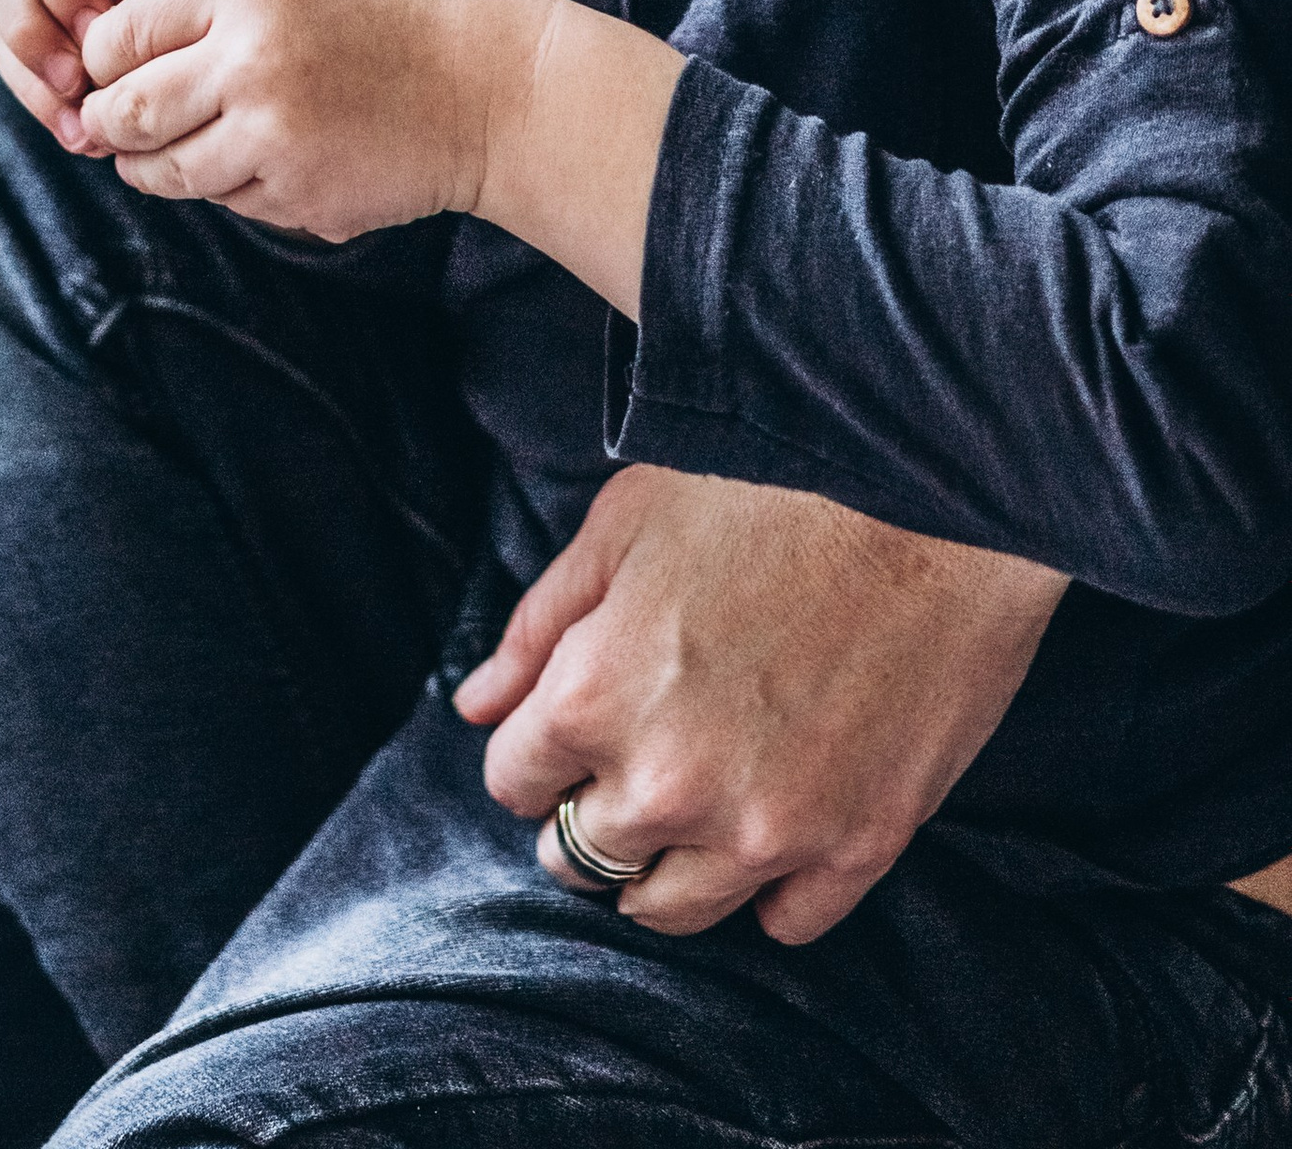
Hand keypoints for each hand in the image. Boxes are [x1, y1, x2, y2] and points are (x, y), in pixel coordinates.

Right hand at [0, 0, 242, 143]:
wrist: (233, 18)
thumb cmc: (238, 5)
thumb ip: (173, 11)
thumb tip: (102, 78)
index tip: (99, 48)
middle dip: (35, 30)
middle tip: (75, 89)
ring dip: (30, 70)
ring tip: (79, 127)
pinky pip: (3, 39)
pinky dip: (34, 90)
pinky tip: (74, 132)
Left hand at [74, 0, 502, 239]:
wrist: (485, 82)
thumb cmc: (375, 18)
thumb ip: (193, 14)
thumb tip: (94, 76)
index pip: (116, 36)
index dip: (104, 61)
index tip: (116, 70)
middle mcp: (249, 58)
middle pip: (123, 112)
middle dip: (111, 125)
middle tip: (119, 125)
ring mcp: (273, 135)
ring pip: (164, 170)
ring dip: (160, 165)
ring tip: (194, 142)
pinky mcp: (298, 196)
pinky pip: (225, 200)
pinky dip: (229, 187)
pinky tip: (270, 159)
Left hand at [457, 462, 1065, 940]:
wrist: (932, 496)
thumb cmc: (768, 487)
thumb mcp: (623, 523)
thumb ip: (538, 628)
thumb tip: (476, 707)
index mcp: (596, 697)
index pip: (514, 781)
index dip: (533, 753)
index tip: (563, 731)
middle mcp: (669, 785)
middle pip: (585, 856)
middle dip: (589, 812)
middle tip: (626, 762)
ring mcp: (766, 829)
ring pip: (674, 910)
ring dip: (664, 867)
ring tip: (688, 806)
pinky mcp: (857, 848)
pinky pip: (784, 922)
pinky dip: (770, 886)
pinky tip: (774, 822)